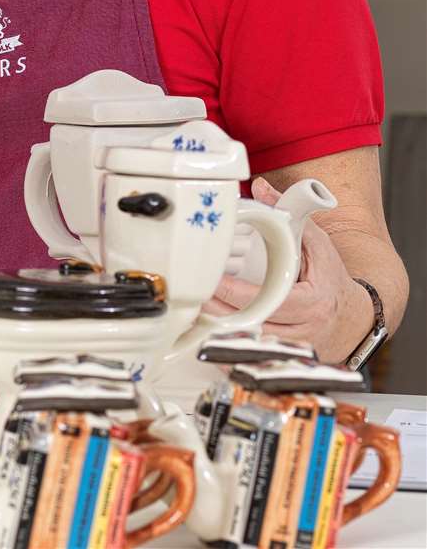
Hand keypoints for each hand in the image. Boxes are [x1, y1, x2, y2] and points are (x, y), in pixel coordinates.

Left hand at [205, 180, 367, 361]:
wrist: (355, 316)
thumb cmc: (331, 279)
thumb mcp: (316, 243)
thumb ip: (290, 214)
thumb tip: (262, 188)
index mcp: (312, 302)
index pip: (269, 300)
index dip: (236, 293)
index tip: (212, 282)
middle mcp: (304, 330)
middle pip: (253, 326)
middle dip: (218, 313)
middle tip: (193, 297)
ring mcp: (294, 349)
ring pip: (249, 345)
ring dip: (219, 331)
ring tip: (194, 314)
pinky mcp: (285, 360)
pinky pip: (251, 360)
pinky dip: (227, 351)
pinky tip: (207, 338)